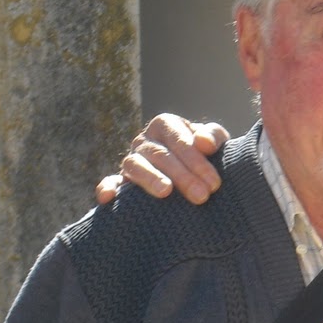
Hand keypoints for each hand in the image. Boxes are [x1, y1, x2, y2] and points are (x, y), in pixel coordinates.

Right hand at [94, 114, 228, 205]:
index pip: (178, 139)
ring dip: (150, 178)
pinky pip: (110, 182)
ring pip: (135, 165)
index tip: (214, 183)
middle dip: (183, 176)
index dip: (196, 160)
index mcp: (165, 125)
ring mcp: (131, 159)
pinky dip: (107, 187)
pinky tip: (108, 198)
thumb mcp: (214, 142)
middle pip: (160, 155)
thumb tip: (203, 143)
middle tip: (202, 196)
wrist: (194, 173)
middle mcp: (145, 140)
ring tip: (166, 192)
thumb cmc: (205, 154)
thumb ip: (213, 136)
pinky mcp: (121, 180)